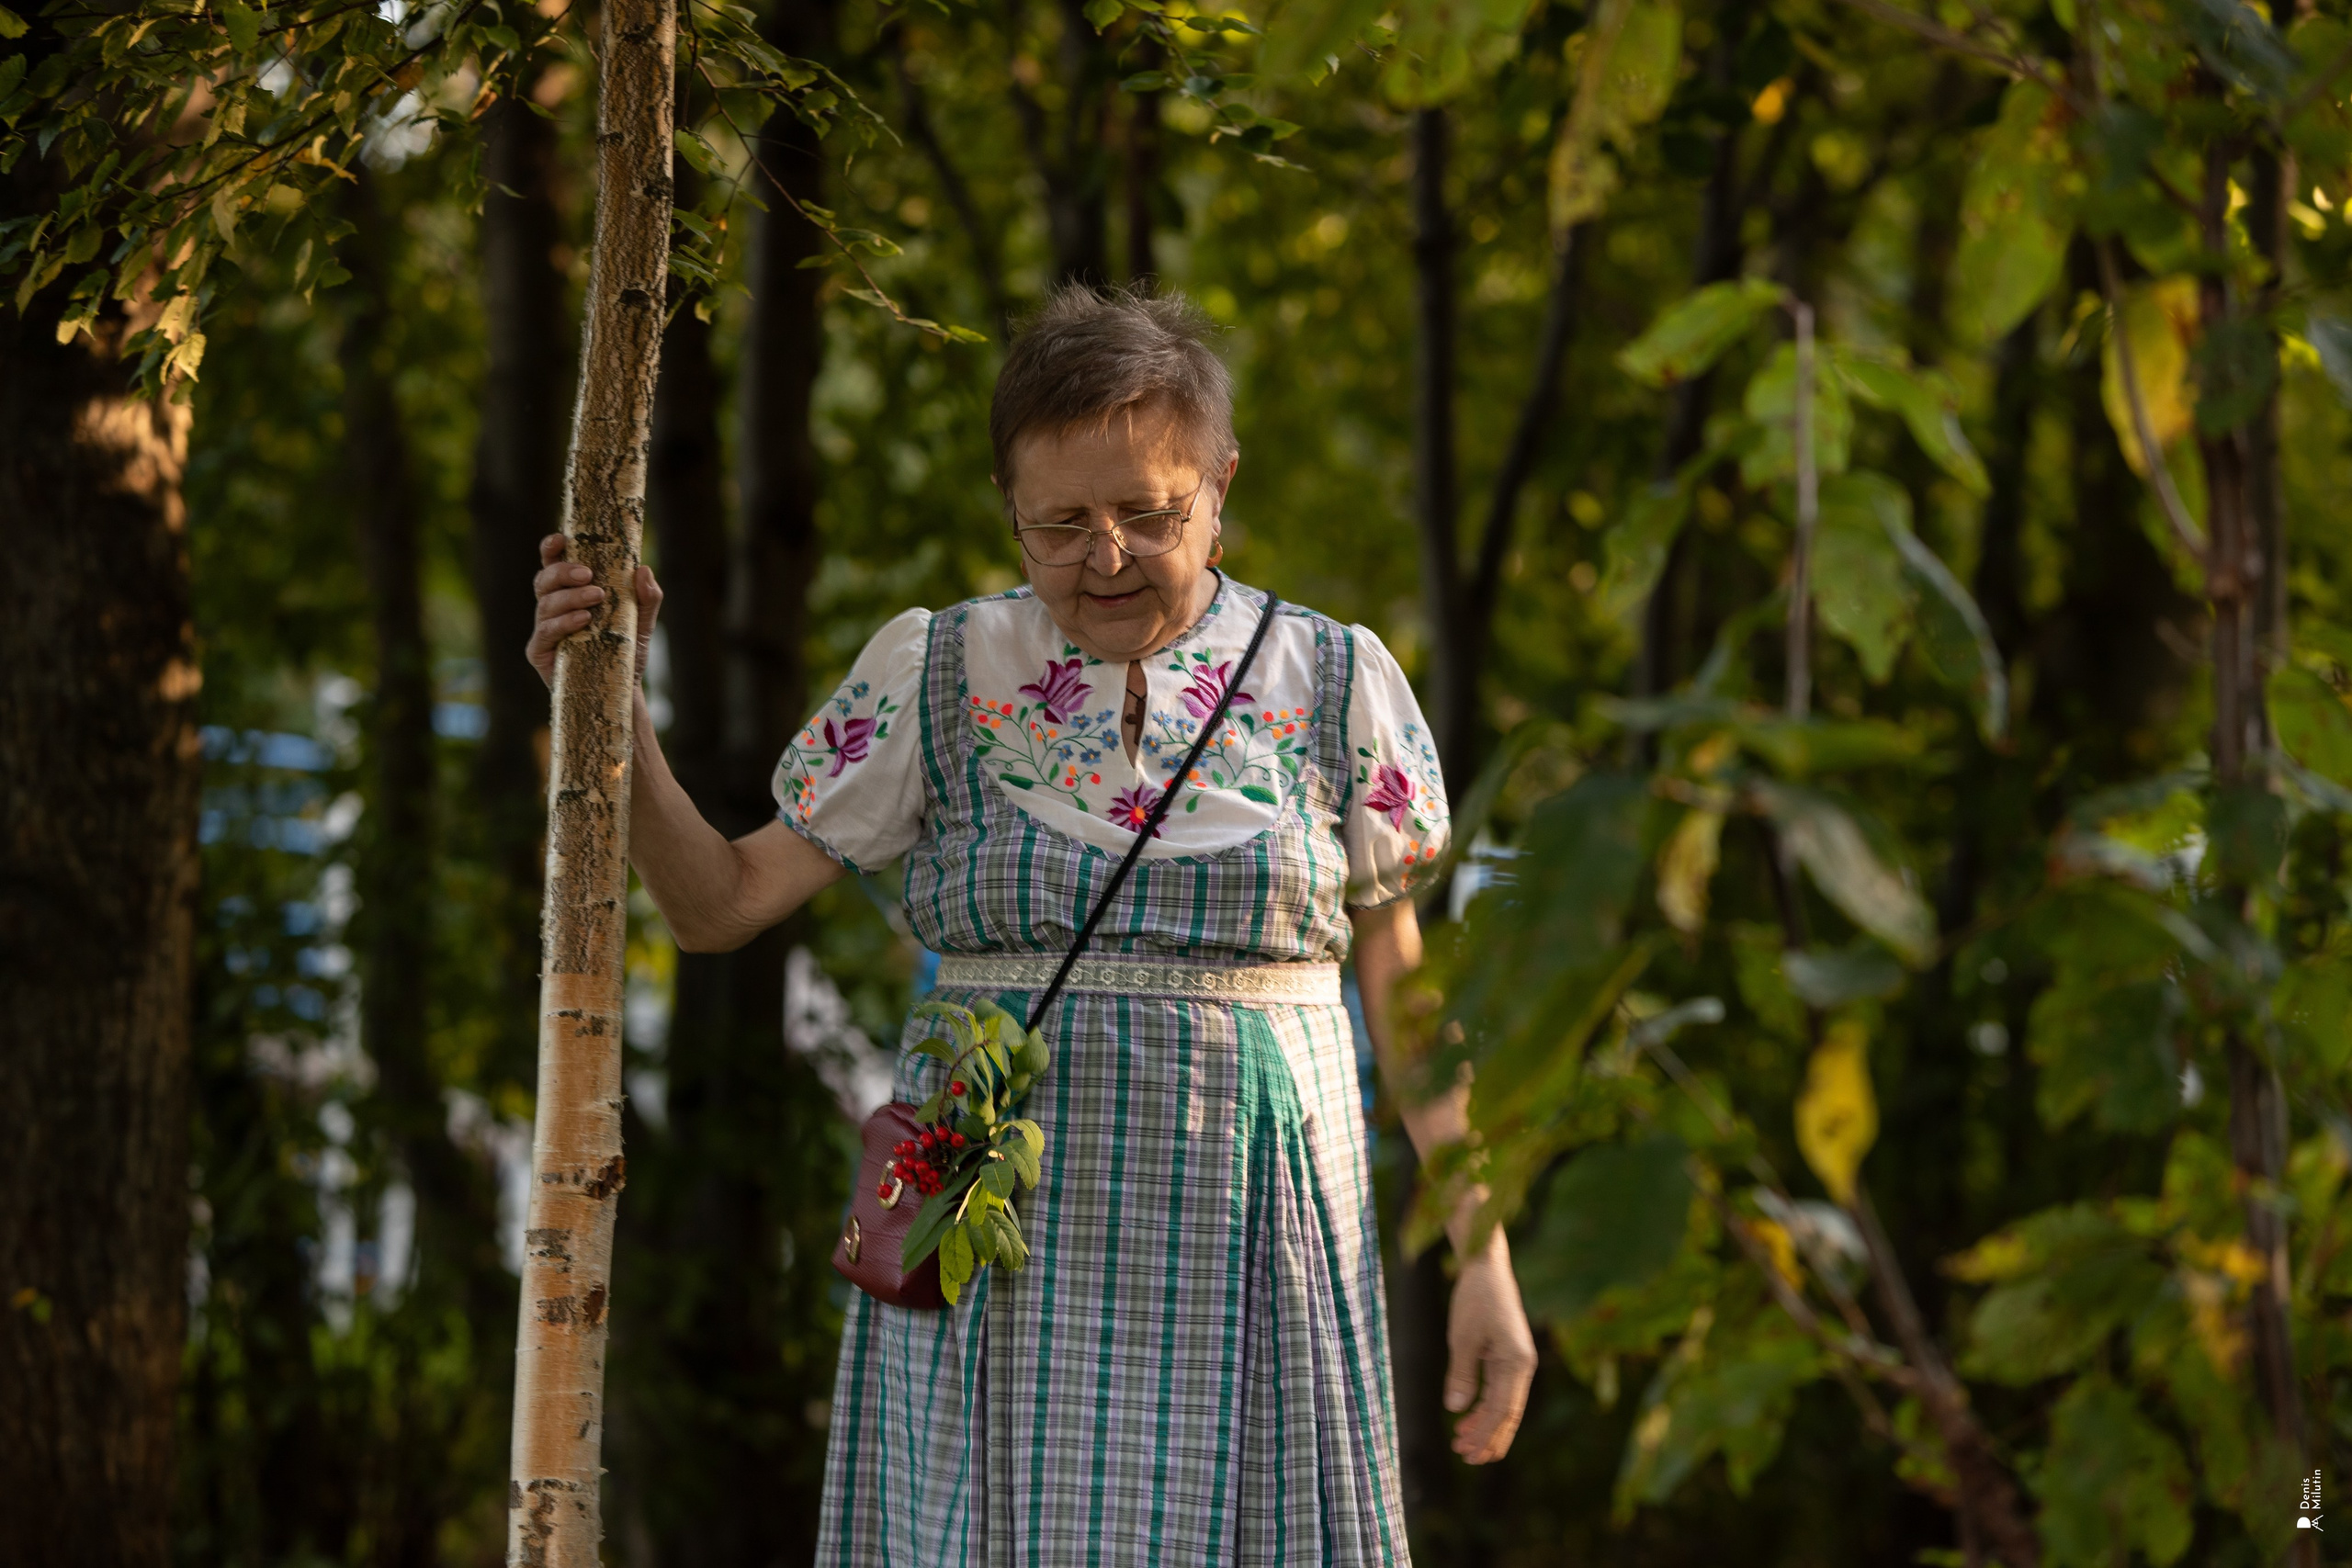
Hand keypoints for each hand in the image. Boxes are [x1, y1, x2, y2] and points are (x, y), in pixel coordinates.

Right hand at [527, 534, 662, 690]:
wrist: (623, 689)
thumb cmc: (626, 650)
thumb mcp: (642, 622)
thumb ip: (647, 597)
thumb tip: (643, 569)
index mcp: (570, 592)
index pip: (552, 563)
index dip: (551, 548)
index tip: (562, 539)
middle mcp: (552, 608)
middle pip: (544, 579)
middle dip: (562, 572)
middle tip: (588, 574)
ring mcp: (543, 629)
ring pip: (545, 604)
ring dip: (570, 597)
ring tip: (596, 597)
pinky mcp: (539, 652)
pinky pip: (545, 631)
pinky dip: (564, 622)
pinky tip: (583, 619)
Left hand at [1444, 1231, 1535, 1463]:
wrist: (1487, 1267)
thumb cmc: (1476, 1298)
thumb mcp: (1463, 1337)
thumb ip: (1462, 1374)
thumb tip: (1457, 1409)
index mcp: (1517, 1363)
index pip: (1503, 1411)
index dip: (1486, 1435)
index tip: (1470, 1453)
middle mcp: (1522, 1366)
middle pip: (1509, 1414)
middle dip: (1488, 1438)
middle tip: (1466, 1457)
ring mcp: (1516, 1362)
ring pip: (1505, 1405)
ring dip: (1485, 1425)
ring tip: (1461, 1442)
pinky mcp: (1507, 1356)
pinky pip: (1499, 1391)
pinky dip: (1484, 1406)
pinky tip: (1467, 1418)